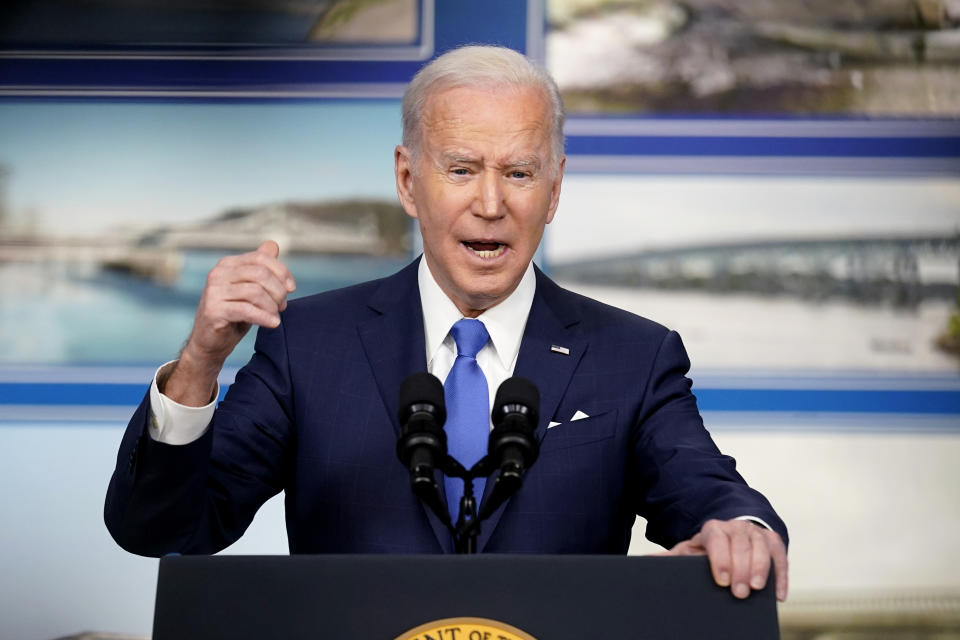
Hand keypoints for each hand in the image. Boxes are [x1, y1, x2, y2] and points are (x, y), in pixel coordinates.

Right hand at [165, 240, 295, 405]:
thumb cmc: (234, 314)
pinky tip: (273, 324)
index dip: (282, 272)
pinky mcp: (213, 310)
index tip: (291, 288)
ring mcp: (213, 291)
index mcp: (228, 264)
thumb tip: (273, 244)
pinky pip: (246, 310)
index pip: (261, 258)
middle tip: (282, 306)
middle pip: (260, 274)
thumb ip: (260, 267)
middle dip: (278, 291)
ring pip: (255, 292)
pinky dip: (264, 317)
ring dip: (271, 306)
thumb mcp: (249, 288)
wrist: (211, 342)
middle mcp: (218, 273)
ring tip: (275, 316)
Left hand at [661, 519, 787, 601]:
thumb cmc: (708, 547)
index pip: (718, 540)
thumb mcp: (689, 550)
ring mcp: (756, 532)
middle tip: (740, 593)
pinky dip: (781, 575)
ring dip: (762, 569)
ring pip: (762, 546)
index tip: (721, 580)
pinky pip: (780, 556)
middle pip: (741, 544)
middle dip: (741, 569)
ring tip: (758, 589)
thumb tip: (645, 561)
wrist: (732, 532)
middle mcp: (736, 527)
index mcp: (713, 529)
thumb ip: (670, 557)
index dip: (720, 559)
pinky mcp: (773, 541)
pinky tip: (778, 595)